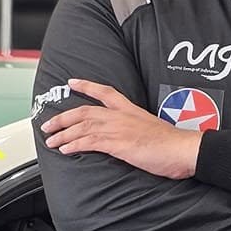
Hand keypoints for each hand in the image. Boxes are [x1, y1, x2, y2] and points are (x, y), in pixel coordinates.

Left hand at [38, 80, 201, 178]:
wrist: (183, 149)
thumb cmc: (173, 144)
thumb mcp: (152, 130)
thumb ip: (136, 130)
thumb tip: (129, 138)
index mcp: (130, 110)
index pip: (105, 92)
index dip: (86, 86)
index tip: (72, 81)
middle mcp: (121, 116)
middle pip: (84, 111)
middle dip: (62, 118)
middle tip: (47, 124)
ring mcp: (119, 129)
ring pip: (82, 127)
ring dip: (62, 134)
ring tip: (50, 141)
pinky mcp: (118, 144)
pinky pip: (89, 142)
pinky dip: (74, 145)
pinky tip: (65, 149)